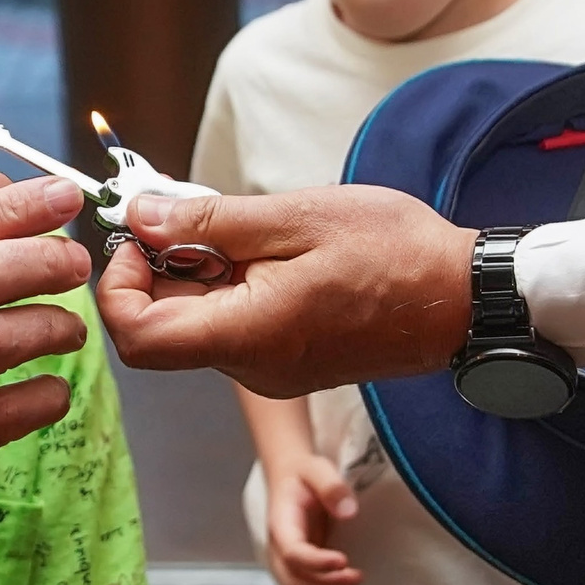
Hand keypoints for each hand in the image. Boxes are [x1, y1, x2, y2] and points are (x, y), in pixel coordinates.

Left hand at [95, 186, 472, 397]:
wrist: (465, 297)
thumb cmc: (394, 251)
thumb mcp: (295, 217)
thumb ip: (209, 223)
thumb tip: (140, 219)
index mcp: (249, 335)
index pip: (136, 337)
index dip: (119, 286)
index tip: (143, 237)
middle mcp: (253, 368)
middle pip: (161, 329)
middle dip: (158, 269)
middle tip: (192, 214)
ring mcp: (271, 370)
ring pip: (196, 326)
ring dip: (196, 275)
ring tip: (241, 229)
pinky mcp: (288, 361)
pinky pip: (232, 328)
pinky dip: (226, 288)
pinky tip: (264, 251)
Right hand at [263, 454, 360, 584]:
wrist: (290, 478)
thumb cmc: (304, 475)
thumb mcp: (317, 469)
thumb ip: (331, 487)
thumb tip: (349, 512)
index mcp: (281, 525)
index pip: (292, 553)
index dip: (316, 563)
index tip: (343, 560)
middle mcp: (277, 549)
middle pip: (292, 581)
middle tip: (356, 574)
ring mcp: (284, 563)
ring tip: (355, 579)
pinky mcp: (296, 570)